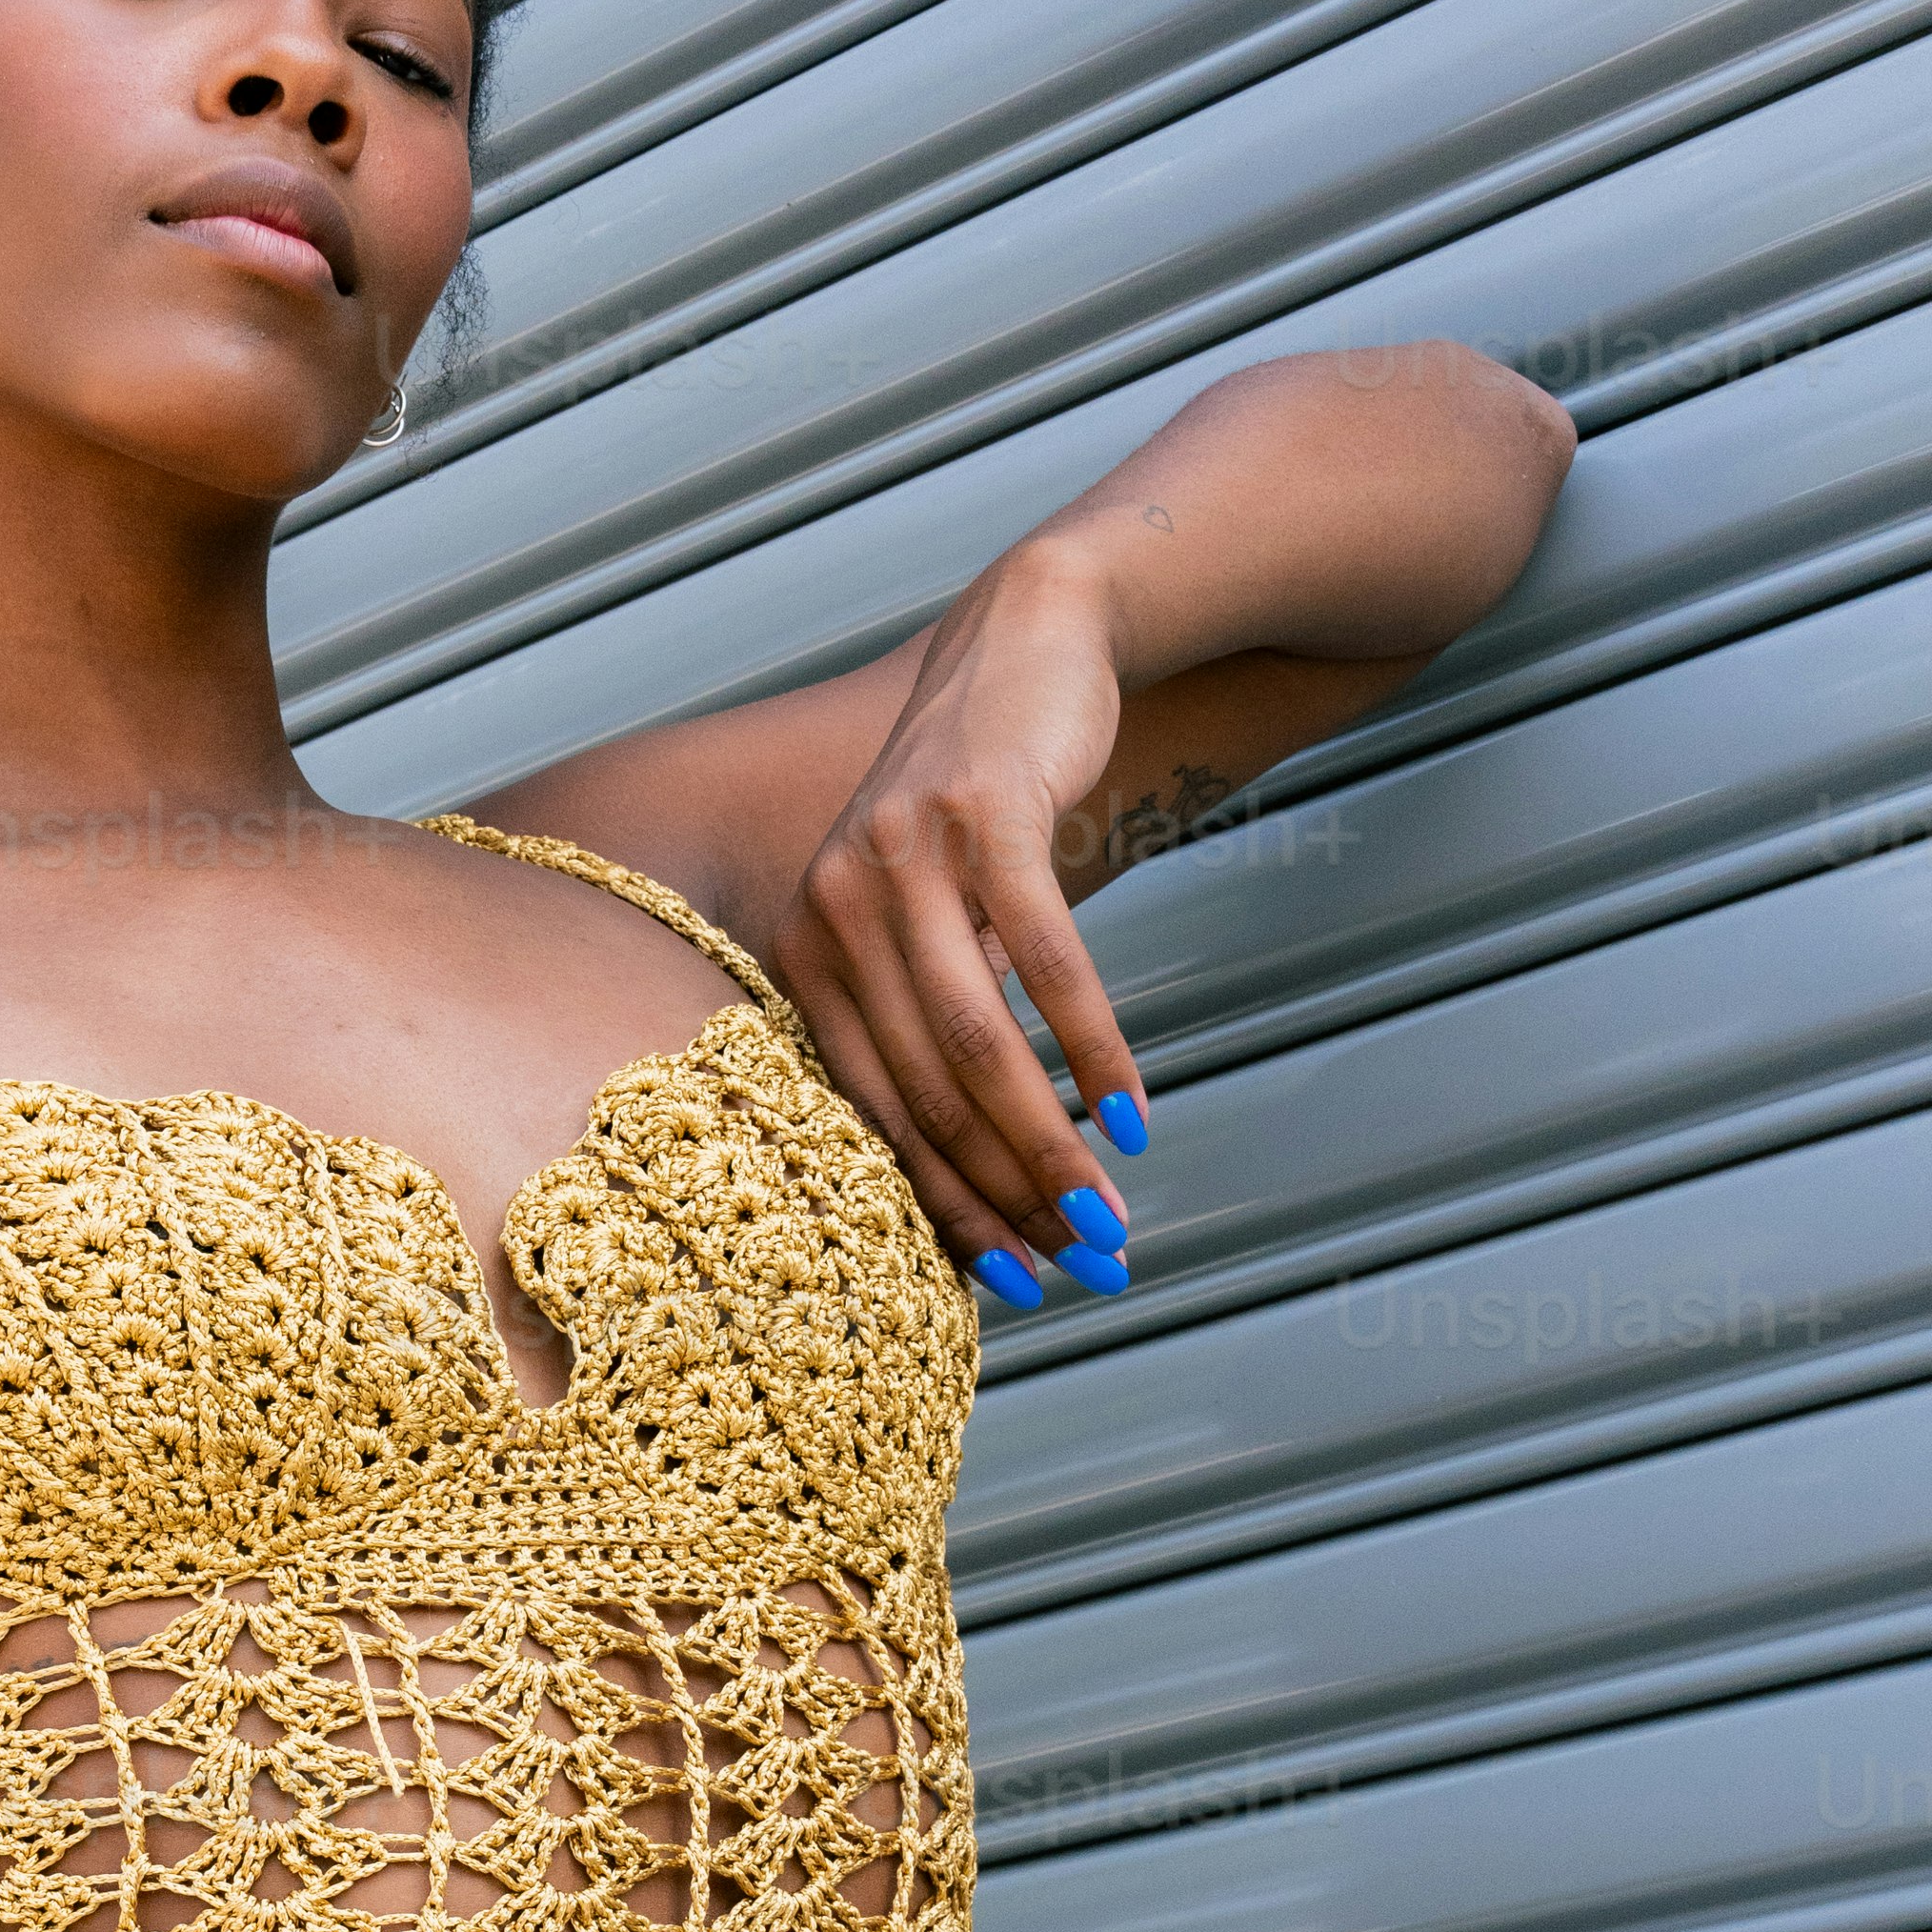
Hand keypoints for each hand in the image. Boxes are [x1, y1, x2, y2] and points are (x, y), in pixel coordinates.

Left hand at [771, 552, 1150, 1297]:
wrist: (1025, 647)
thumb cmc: (982, 813)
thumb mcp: (931, 916)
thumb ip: (932, 1024)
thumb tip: (979, 1180)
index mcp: (801, 950)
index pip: (865, 1112)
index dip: (941, 1208)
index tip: (1011, 1284)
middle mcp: (829, 907)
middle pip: (922, 1091)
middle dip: (1006, 1198)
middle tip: (1080, 1267)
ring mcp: (896, 858)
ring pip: (977, 1041)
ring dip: (1049, 1144)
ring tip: (1112, 1215)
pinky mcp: (978, 818)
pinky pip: (1041, 961)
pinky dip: (1091, 1050)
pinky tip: (1130, 1117)